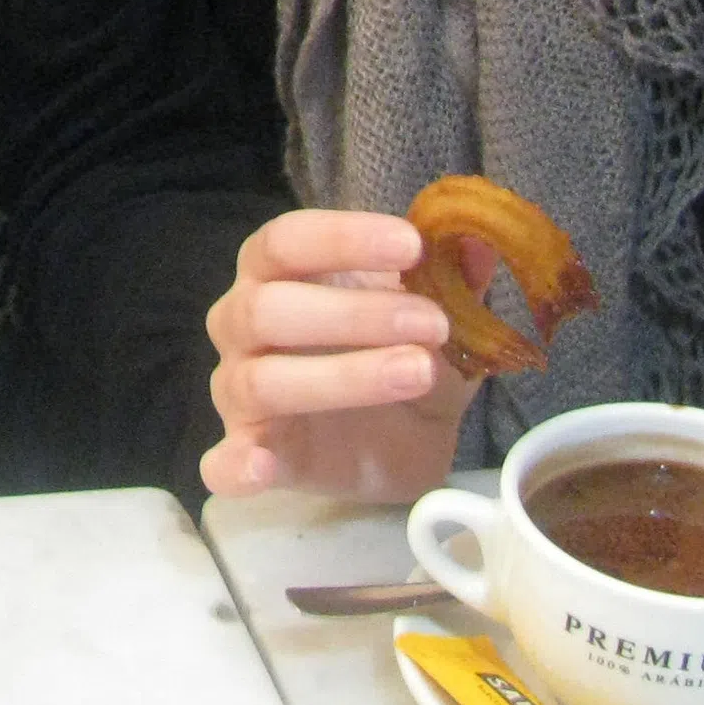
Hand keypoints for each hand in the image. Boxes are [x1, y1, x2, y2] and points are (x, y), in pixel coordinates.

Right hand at [201, 209, 475, 502]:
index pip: (287, 240)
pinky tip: (263, 466)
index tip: (412, 247)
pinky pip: (223, 463)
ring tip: (417, 374)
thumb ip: (453, 277)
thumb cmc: (403, 350)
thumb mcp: (441, 313)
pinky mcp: (250, 454)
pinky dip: (237, 465)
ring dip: (341, 377)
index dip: (343, 238)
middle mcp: (242, 323)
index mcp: (276, 271)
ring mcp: (239, 391)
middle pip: (267, 307)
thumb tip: (480, 240)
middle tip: (435, 323)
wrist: (406, 436)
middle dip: (354, 313)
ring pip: (261, 380)